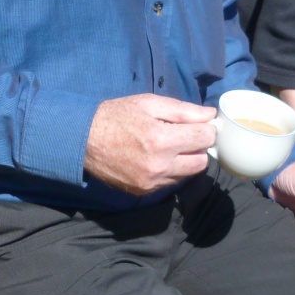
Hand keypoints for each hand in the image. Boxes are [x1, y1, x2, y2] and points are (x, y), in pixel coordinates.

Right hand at [84, 94, 216, 195]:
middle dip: (198, 147)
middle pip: (201, 161)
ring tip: (169, 147)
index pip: (205, 137)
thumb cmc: (116, 115)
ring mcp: (152, 182)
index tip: (198, 124)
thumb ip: (183, 110)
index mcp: (162, 139)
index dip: (206, 128)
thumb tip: (210, 115)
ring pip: (187, 174)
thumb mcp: (149, 103)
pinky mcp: (144, 191)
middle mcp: (160, 165)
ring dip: (185, 161)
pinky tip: (156, 158)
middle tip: (184, 136)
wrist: (83, 139)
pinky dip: (170, 171)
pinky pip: (170, 182)